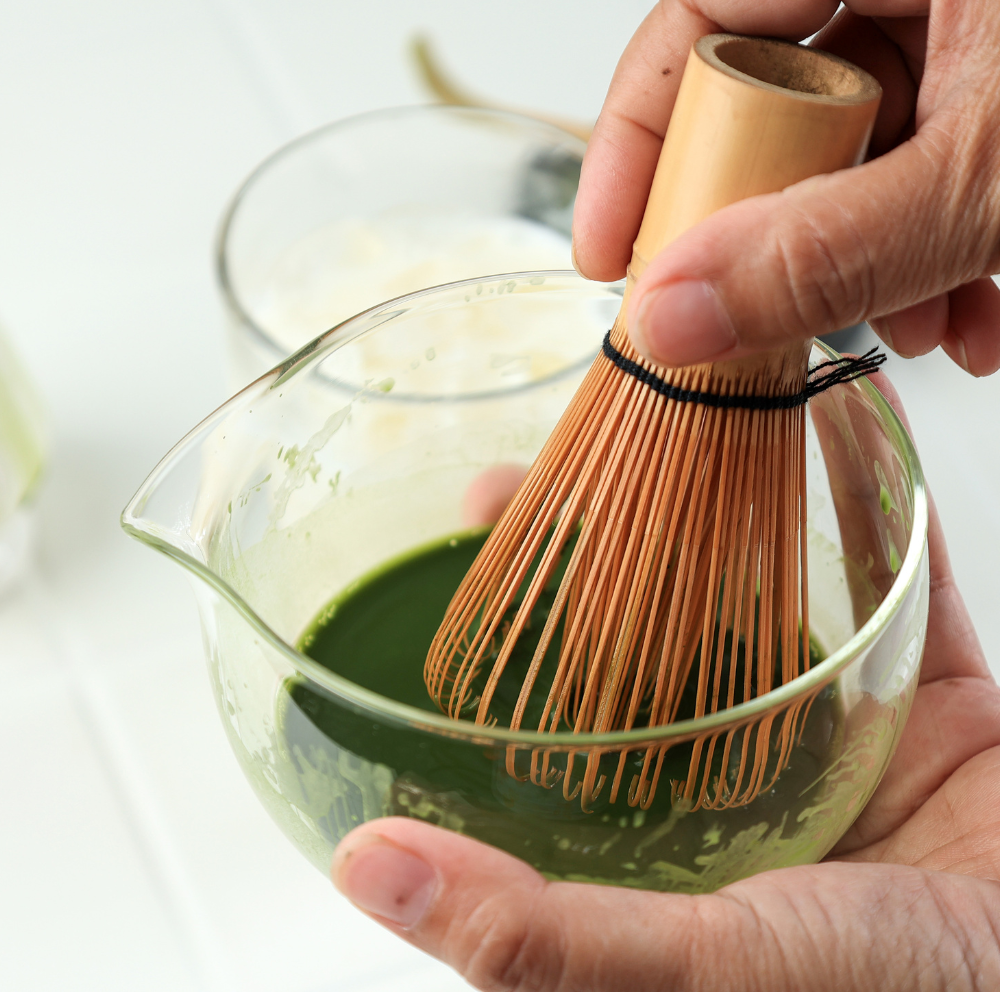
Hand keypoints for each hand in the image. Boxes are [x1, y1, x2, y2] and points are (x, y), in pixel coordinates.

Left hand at [331, 372, 999, 990]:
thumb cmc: (882, 988)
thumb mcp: (692, 970)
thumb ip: (538, 939)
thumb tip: (364, 869)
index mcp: (660, 832)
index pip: (549, 724)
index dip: (495, 639)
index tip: (453, 549)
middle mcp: (735, 770)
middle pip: (643, 638)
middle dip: (584, 552)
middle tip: (517, 481)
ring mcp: (831, 723)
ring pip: (752, 597)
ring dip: (705, 512)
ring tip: (643, 425)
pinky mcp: (921, 690)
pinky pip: (889, 576)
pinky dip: (863, 499)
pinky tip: (821, 424)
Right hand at [572, 0, 999, 377]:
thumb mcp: (983, 186)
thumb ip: (828, 253)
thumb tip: (671, 319)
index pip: (697, 17)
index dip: (633, 142)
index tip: (606, 253)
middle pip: (765, 104)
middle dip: (778, 231)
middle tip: (776, 305)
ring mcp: (958, 22)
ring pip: (845, 146)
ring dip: (867, 259)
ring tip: (922, 323)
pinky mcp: (987, 74)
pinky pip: (916, 152)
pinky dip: (927, 239)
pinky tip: (968, 302)